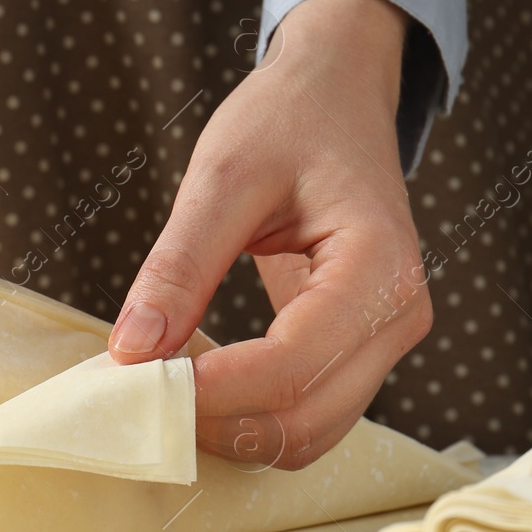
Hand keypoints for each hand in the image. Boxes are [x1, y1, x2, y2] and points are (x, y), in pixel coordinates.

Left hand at [106, 0, 431, 469]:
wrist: (338, 96)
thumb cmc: (288, 120)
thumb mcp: (220, 176)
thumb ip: (178, 266)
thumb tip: (132, 351)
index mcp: (379, 267)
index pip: (291, 366)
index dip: (211, 390)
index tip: (136, 381)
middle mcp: (400, 317)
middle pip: (303, 420)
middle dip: (215, 420)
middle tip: (134, 393)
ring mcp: (387, 341)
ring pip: (307, 435)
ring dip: (230, 429)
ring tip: (160, 387)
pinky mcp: (361, 352)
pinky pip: (308, 415)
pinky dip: (249, 417)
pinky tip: (196, 382)